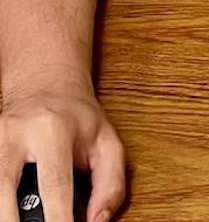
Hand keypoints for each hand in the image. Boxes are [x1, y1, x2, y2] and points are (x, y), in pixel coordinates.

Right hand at [0, 86, 124, 221]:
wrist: (47, 87)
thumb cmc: (79, 120)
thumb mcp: (107, 143)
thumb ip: (110, 184)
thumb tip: (97, 221)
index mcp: (55, 130)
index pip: (54, 184)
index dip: (58, 219)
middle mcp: (18, 133)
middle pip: (5, 188)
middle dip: (12, 221)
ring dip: (2, 212)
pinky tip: (9, 210)